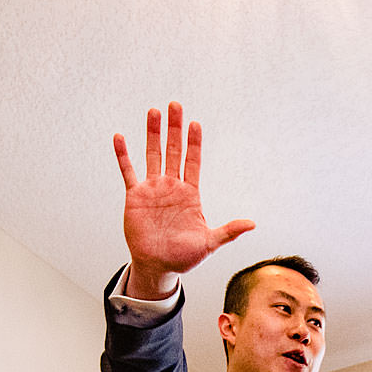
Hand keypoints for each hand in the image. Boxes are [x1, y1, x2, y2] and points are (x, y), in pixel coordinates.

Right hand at [113, 102, 254, 299]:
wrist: (158, 267)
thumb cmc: (184, 257)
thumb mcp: (209, 244)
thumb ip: (228, 231)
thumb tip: (252, 224)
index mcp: (190, 194)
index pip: (193, 162)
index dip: (194, 143)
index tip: (195, 124)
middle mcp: (171, 187)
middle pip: (174, 151)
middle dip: (174, 128)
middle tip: (175, 105)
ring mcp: (152, 189)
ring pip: (152, 155)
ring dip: (152, 134)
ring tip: (153, 112)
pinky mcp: (135, 196)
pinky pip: (128, 171)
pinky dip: (123, 155)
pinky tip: (120, 137)